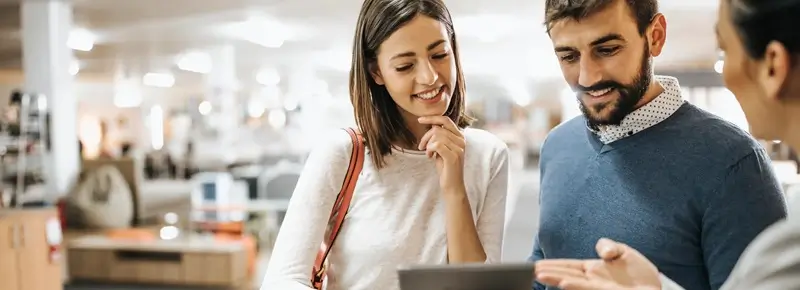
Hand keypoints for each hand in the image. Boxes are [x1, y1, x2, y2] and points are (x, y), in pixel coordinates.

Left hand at [417, 116, 465, 191]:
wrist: (452, 185)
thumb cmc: (445, 167)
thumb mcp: (442, 148)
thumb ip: (440, 136)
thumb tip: (432, 124)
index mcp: (460, 137)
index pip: (446, 120)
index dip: (432, 118)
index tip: (419, 120)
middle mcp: (461, 141)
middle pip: (437, 129)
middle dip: (425, 137)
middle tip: (421, 147)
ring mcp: (458, 148)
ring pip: (436, 136)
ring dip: (427, 145)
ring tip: (428, 154)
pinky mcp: (453, 156)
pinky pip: (437, 145)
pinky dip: (429, 149)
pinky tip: (430, 157)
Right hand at [535, 238, 661, 289]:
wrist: (659, 289)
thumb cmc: (641, 276)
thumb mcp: (625, 253)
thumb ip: (609, 246)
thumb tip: (601, 249)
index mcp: (592, 270)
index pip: (568, 266)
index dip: (552, 264)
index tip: (536, 265)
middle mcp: (592, 280)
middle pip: (566, 275)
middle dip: (549, 273)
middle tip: (532, 271)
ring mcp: (599, 288)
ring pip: (574, 284)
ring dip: (557, 279)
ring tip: (542, 275)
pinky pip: (590, 289)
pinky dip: (576, 286)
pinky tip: (565, 283)